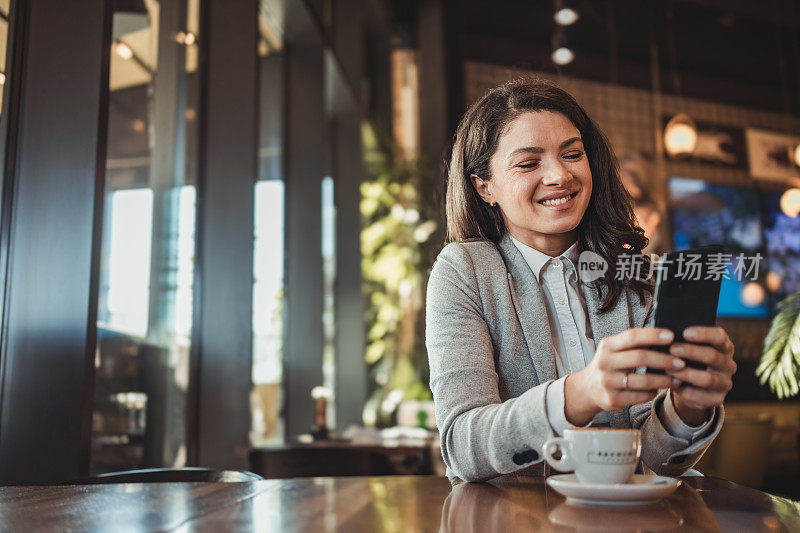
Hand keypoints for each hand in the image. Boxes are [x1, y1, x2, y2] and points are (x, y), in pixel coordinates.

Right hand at [565, 328, 686, 425]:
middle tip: (681, 362)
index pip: (632, 336)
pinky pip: (640, 396)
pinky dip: (653, 392)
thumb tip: (666, 339)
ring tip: (678, 378)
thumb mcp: (613, 350)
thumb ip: (633, 344)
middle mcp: (605, 362)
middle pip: (640, 358)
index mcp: (607, 346)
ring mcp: (607, 382)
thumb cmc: (609, 365)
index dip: (653, 335)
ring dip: (664, 380)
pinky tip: (659, 389)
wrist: (586, 389)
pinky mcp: (612, 399)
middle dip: (664, 360)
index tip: (672, 336)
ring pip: (643, 380)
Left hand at [667, 326, 735, 426]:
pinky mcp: (717, 399)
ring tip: (668, 369)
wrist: (690, 387)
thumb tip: (666, 336)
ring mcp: (725, 383)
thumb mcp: (688, 348)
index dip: (704, 333)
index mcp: (723, 347)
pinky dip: (684, 390)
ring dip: (685, 373)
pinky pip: (700, 396)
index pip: (720, 337)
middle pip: (713, 356)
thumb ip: (684, 342)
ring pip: (707, 378)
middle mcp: (728, 364)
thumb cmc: (688, 360)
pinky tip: (673, 384)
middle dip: (691, 352)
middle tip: (672, 349)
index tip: (685, 332)